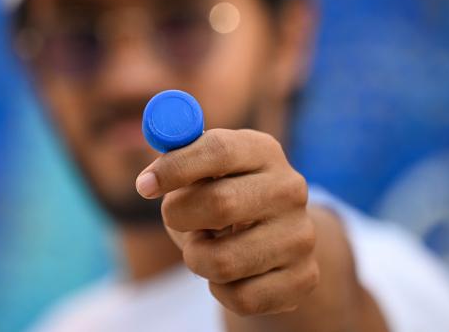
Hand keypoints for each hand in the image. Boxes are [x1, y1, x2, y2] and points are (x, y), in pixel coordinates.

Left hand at [135, 128, 318, 315]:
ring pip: (223, 262)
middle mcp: (289, 189)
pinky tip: (230, 274)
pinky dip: (220, 290)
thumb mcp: (201, 173)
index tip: (144, 186)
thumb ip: (176, 164)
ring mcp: (301, 235)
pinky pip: (241, 297)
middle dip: (181, 216)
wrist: (274, 239)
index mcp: (262, 150)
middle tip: (174, 219)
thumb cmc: (221, 197)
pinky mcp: (304, 277)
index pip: (218, 150)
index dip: (175, 168)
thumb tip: (149, 181)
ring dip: (196, 258)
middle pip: (220, 204)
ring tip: (205, 247)